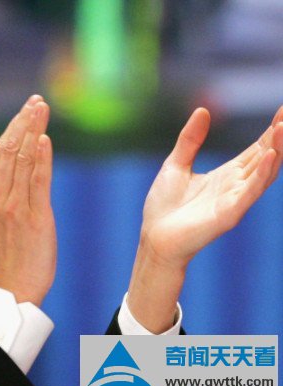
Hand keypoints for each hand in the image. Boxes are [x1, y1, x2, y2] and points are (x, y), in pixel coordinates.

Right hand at [0, 95, 55, 305]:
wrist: (12, 284)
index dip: (13, 128)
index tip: (26, 109)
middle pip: (10, 151)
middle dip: (24, 122)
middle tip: (37, 101)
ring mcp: (15, 206)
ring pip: (23, 160)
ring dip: (34, 132)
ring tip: (42, 109)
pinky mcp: (35, 216)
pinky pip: (38, 181)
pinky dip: (41, 159)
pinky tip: (44, 138)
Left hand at [127, 107, 282, 332]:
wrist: (153, 237)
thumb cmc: (164, 206)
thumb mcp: (175, 164)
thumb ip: (190, 139)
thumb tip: (203, 110)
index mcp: (226, 175)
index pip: (256, 150)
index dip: (270, 131)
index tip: (282, 110)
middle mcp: (236, 186)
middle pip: (265, 157)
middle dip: (278, 136)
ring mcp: (235, 200)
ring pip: (263, 172)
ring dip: (276, 150)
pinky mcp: (229, 214)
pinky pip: (250, 192)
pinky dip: (261, 174)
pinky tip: (270, 156)